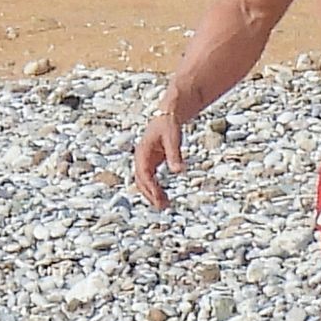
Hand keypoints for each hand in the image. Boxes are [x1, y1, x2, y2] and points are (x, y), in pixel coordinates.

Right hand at [134, 91, 187, 209]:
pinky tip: (164, 196)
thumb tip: (179, 171)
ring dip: (152, 194)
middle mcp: (141, 157)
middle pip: (141, 181)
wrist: (168, 114)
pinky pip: (151, 179)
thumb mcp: (173, 138)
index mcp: (142, 151)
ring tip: (164, 205)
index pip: (143, 174)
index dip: (150, 187)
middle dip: (150, 195)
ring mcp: (146, 160)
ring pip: (145, 182)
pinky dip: (156, 188)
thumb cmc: (168, 124)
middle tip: (163, 206)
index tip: (159, 198)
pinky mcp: (152, 162)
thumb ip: (174, 155)